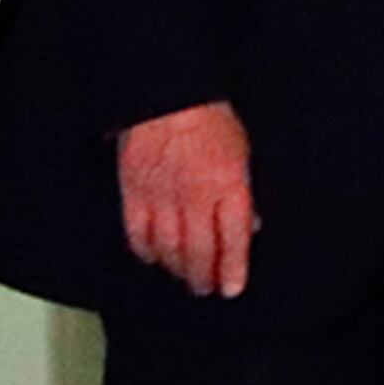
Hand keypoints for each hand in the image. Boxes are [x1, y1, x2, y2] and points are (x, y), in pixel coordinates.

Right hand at [121, 101, 256, 296]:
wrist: (166, 96)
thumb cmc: (207, 118)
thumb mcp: (242, 152)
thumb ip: (245, 192)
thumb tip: (249, 226)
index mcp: (227, 183)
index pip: (234, 239)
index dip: (233, 269)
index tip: (232, 288)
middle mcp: (195, 195)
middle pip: (200, 251)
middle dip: (204, 277)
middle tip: (205, 288)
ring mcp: (162, 196)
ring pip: (169, 249)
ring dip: (177, 269)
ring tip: (183, 276)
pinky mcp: (134, 192)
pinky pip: (138, 234)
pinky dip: (145, 251)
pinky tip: (153, 256)